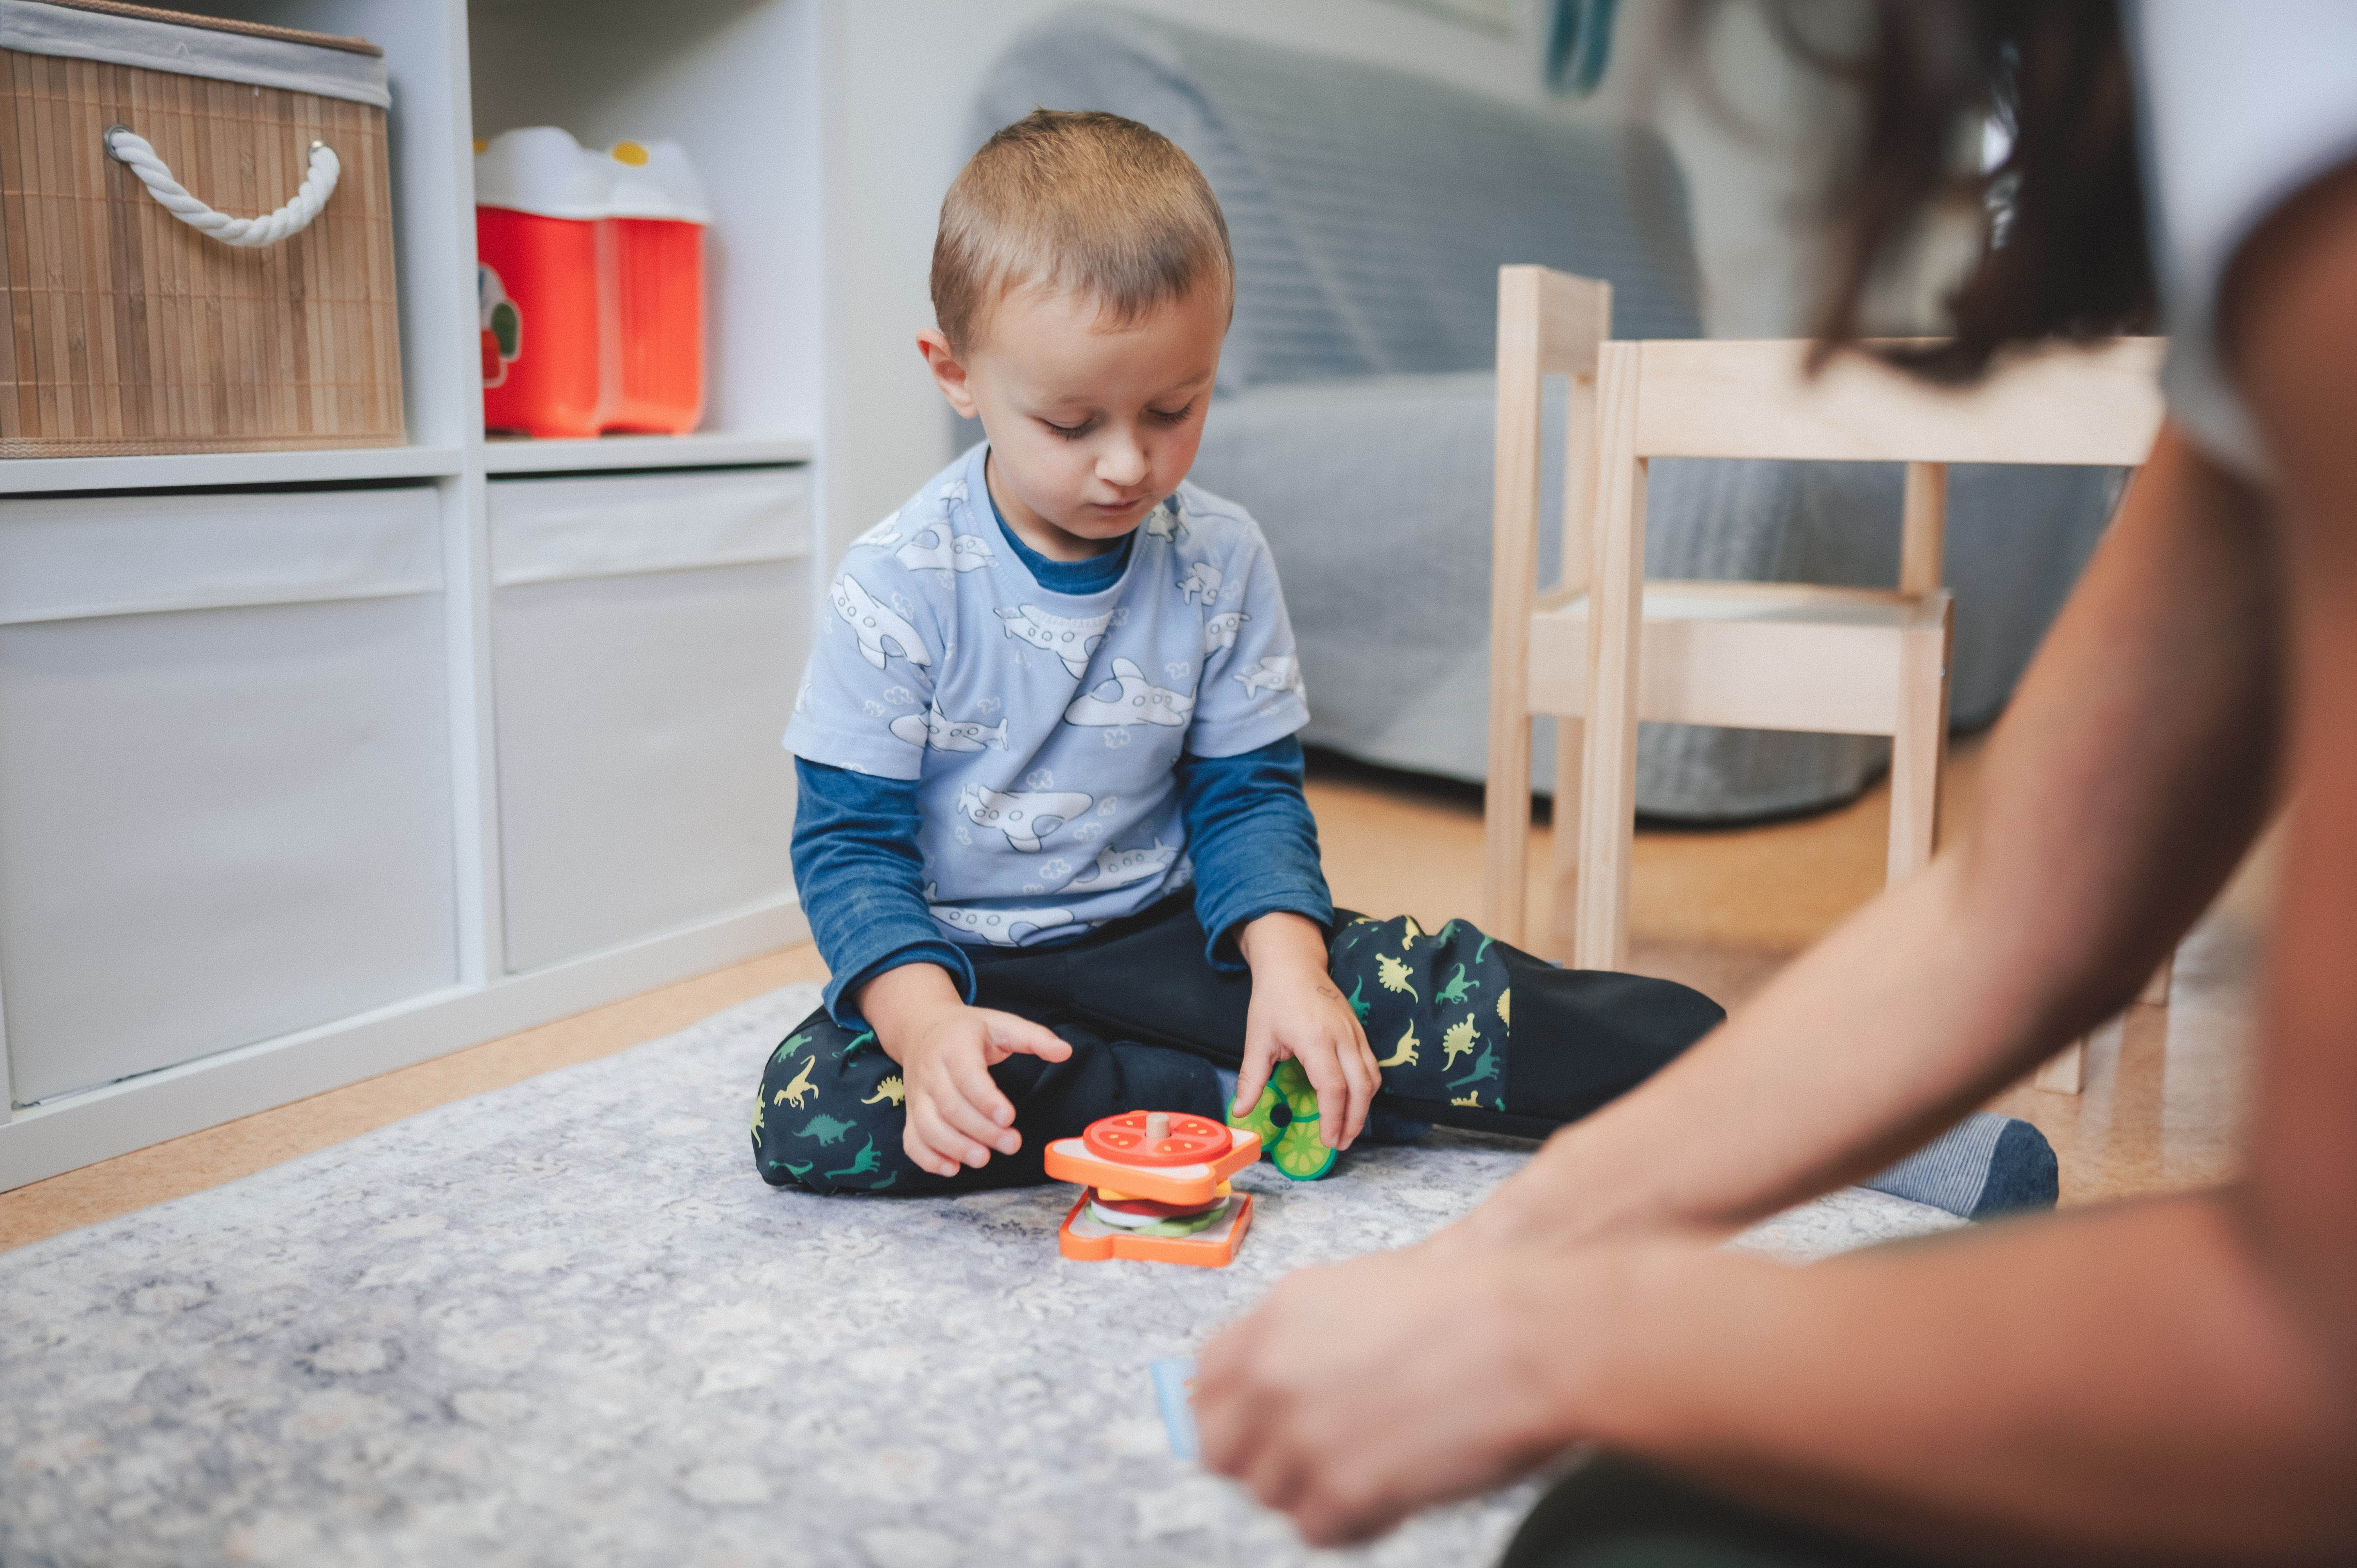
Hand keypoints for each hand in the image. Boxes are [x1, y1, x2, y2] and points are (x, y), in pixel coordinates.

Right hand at [858, 963, 1071, 1177]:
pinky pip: (911, 1140)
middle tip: (1011, 1144)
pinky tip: (952, 1168)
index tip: (1008, 1117)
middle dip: (981, 1130)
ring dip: (955, 1147)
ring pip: (928, 1126)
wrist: (921, 1028)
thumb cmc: (967, 1031)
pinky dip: (927, 1158)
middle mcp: (931, 1071)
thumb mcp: (1000, 1024)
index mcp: (954, 1046)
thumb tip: (1064, 1052)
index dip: (986, 1099)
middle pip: (950, 1107)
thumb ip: (1033, 1037)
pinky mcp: (912, 1113)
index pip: (966, 1076)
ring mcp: (918, 1095)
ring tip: (983, 1159)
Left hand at [1196, 1235, 1606, 1545]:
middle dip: (1259, 1461)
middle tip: (1308, 1465)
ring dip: (1311, 1492)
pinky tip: (1390, 1494)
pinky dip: (1350, 1522)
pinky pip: (1316, 1529)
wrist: (1527, 1337)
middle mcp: (1273, 1375)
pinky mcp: (1342, 1489)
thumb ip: (1297, 1337)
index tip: (1255, 1430)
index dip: (1230, 1412)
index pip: (1206, 1383)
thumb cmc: (1465, 1310)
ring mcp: (1302, 1435)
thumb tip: (1266, 1384)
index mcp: (1273, 1320)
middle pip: (1220, 1449)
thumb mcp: (1356, 1294)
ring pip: (1269, 1494)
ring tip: (1369, 1470)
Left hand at [1234, 913, 1379, 1148]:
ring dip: (1364, 1107)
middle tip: (1340, 1143)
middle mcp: (1342, 1036)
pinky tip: (1354, 1101)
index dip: (1333, 1118)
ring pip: (1372, 1077)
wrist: (1292, 963)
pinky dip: (1367, 1088)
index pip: (1333, 1088)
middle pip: (1361, 1087)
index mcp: (1315, 1039)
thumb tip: (1239, 1111)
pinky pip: (1372, 1064)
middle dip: (1354, 1120)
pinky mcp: (1359, 1030)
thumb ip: (1252, 1078)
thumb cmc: (1273, 998)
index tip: (1328, 1140)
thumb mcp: (1257, 1038)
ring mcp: (1354, 1032)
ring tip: (1348, 1128)